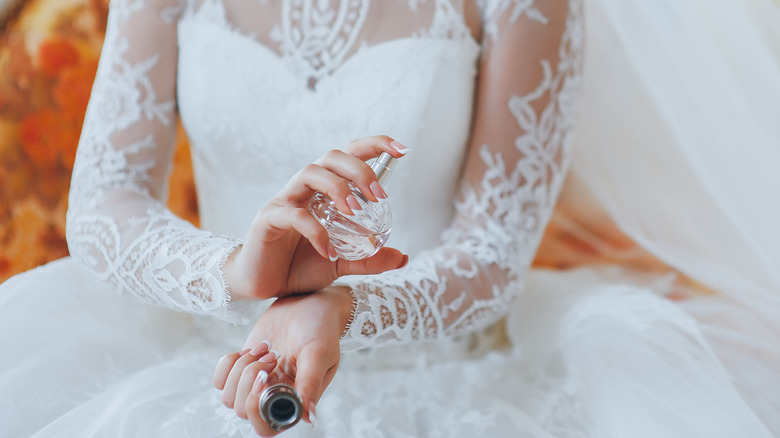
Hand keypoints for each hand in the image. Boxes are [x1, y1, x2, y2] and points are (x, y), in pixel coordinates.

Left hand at [213, 286, 356, 435]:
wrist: (308, 303)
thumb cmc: (320, 329)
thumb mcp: (318, 353)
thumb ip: (310, 383)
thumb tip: (307, 417)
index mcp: (296, 402)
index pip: (266, 427)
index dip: (257, 408)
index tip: (266, 377)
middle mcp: (274, 398)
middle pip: (242, 410)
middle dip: (250, 380)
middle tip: (272, 355)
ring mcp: (257, 384)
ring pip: (229, 396)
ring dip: (242, 369)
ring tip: (266, 348)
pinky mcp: (243, 368)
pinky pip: (220, 380)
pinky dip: (230, 363)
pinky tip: (251, 350)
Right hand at [223, 135, 408, 300]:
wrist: (265, 286)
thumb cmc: (300, 266)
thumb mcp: (342, 263)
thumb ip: (369, 259)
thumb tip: (402, 257)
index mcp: (323, 191)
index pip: (348, 156)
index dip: (374, 146)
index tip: (402, 150)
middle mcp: (305, 189)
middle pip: (331, 157)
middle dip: (359, 169)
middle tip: (380, 194)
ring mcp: (284, 201)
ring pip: (309, 173)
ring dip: (337, 188)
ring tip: (354, 211)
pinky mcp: (268, 219)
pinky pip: (294, 215)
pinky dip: (316, 232)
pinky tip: (328, 252)